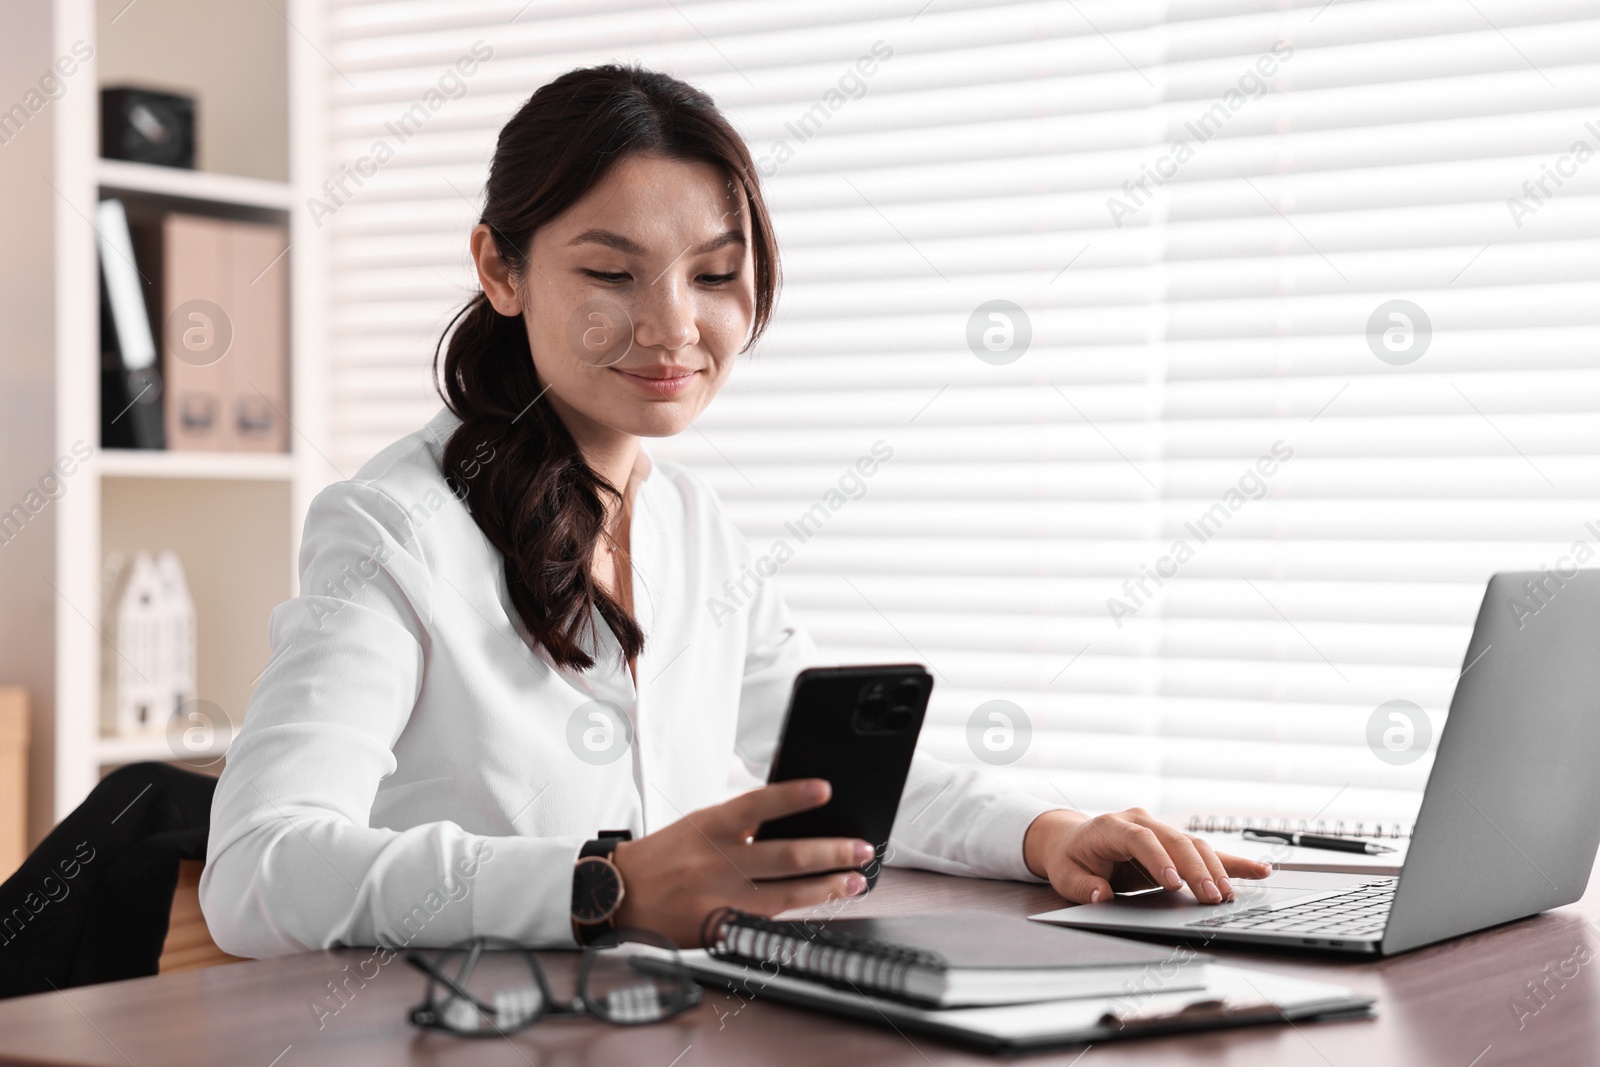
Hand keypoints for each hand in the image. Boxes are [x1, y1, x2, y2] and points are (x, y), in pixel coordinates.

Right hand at [609, 778, 875, 946]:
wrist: (618, 896)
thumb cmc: (664, 856)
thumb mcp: (697, 825)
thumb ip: (740, 823)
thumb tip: (792, 817)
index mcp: (710, 825)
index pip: (757, 804)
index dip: (792, 796)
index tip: (825, 789)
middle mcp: (717, 861)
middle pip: (784, 855)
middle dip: (830, 852)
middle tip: (862, 848)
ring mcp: (720, 898)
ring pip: (784, 893)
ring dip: (826, 886)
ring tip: (854, 879)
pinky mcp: (719, 929)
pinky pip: (767, 921)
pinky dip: (796, 913)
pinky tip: (820, 907)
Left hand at [1023, 808, 1271, 904]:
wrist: (1074, 841)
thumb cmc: (1071, 859)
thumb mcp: (1066, 875)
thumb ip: (1083, 886)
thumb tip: (1101, 895)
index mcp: (1112, 826)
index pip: (1140, 839)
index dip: (1159, 859)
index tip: (1174, 883)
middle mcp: (1141, 821)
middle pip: (1175, 841)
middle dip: (1196, 870)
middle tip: (1212, 898)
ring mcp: (1160, 829)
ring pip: (1194, 845)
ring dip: (1216, 870)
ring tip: (1229, 895)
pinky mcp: (1174, 843)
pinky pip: (1206, 851)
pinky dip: (1232, 862)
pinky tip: (1260, 870)